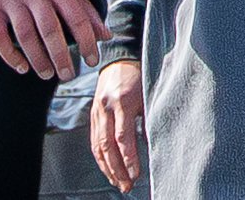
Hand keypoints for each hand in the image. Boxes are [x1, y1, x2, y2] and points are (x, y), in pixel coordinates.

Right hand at [0, 0, 110, 81]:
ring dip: (38, 59)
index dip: (87, 41)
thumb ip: (86, 11)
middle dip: (61, 57)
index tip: (92, 61)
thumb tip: (107, 37)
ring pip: (25, 36)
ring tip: (47, 74)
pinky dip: (10, 55)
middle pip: (50, 30)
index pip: (76, 17)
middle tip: (68, 75)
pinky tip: (22, 68)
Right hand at [90, 59, 144, 192]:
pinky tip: (108, 169)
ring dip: (108, 168)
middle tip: (126, 186)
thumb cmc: (141, 75)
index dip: (129, 158)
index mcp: (123, 101)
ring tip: (118, 183)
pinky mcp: (93, 114)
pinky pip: (94, 140)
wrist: (120, 58)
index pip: (124, 137)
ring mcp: (97, 112)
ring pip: (98, 146)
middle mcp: (107, 108)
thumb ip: (149, 117)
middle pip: (108, 146)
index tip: (136, 174)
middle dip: (117, 169)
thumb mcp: (149, 93)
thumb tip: (152, 143)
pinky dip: (100, 157)